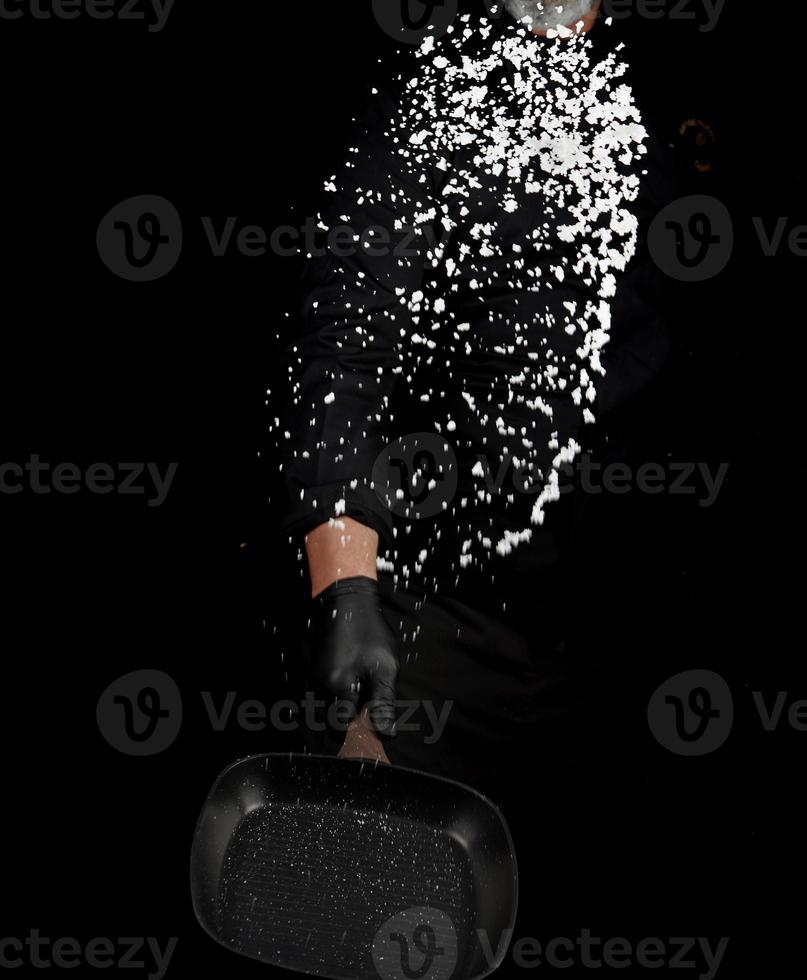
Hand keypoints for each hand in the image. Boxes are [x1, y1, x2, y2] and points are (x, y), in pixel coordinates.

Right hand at [309, 575, 398, 735]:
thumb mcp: (385, 668)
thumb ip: (383, 703)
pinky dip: (336, 693)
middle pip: (330, 720)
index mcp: (337, 688)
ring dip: (342, 705)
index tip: (371, 721)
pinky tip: (351, 678)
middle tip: (368, 699)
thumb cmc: (369, 633)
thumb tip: (386, 734)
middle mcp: (320, 686)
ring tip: (361, 686)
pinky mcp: (314, 670)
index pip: (341, 728)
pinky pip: (322, 693)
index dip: (358, 728)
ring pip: (325, 708)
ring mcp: (314, 678)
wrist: (347, 602)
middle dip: (348, 717)